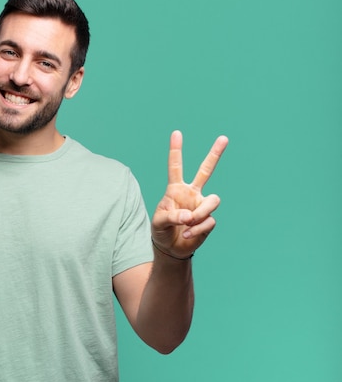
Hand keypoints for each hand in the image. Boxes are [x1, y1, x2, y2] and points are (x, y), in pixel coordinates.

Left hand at [151, 130, 228, 257]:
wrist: (171, 248)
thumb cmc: (161, 231)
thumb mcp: (159, 222)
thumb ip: (171, 216)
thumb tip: (189, 215)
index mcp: (175, 189)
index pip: (176, 167)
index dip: (176, 150)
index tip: (176, 133)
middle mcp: (191, 194)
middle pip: (206, 171)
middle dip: (215, 154)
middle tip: (224, 137)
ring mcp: (202, 206)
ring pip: (213, 200)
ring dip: (200, 214)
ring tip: (188, 223)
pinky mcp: (208, 220)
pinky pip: (209, 221)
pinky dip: (196, 230)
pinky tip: (187, 234)